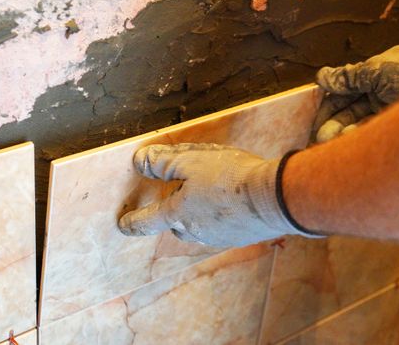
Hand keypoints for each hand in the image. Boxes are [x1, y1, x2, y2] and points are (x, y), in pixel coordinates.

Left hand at [118, 143, 310, 246]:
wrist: (275, 198)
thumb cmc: (231, 177)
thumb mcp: (191, 161)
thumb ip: (162, 163)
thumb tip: (139, 162)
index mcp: (178, 213)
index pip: (146, 221)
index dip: (132, 222)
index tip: (123, 224)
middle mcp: (194, 230)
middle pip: (175, 225)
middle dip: (173, 213)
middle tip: (180, 196)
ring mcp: (217, 237)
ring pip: (197, 227)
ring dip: (197, 214)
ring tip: (208, 196)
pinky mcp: (237, 238)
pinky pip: (218, 228)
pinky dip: (217, 216)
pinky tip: (230, 202)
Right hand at [314, 43, 398, 142]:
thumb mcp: (378, 70)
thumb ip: (348, 77)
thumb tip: (322, 78)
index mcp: (372, 77)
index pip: (341, 95)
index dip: (326, 109)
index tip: (313, 122)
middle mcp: (378, 95)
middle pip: (346, 113)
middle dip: (330, 126)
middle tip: (318, 138)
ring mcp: (387, 112)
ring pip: (356, 127)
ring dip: (342, 135)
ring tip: (330, 141)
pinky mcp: (397, 127)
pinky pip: (371, 135)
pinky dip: (359, 138)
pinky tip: (351, 139)